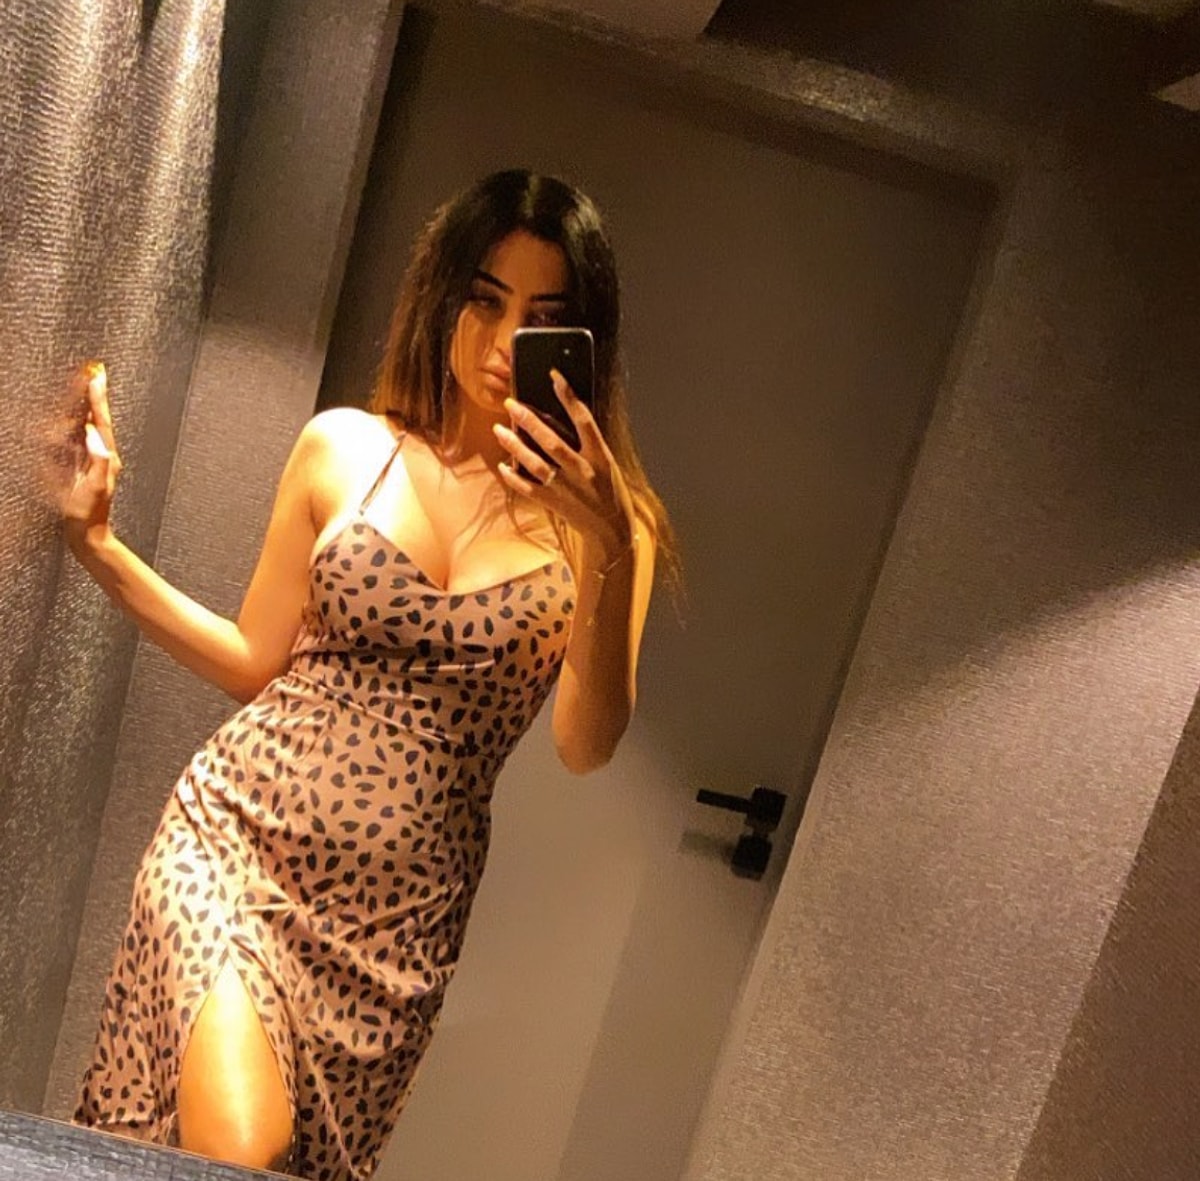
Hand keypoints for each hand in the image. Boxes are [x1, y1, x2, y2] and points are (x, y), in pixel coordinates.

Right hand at [62, 360, 121, 547]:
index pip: (101, 423)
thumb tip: (94, 436)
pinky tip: (76, 419)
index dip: (97, 400)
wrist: (89, 534)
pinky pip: (84, 440)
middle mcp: (104, 457)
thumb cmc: (90, 514)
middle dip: (96, 397)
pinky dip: (80, 425)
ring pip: (92, 427)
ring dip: (89, 407)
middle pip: (99, 420)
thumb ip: (96, 462)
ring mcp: (96, 462)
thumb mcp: (94, 487)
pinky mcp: (87, 468)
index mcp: (106, 458)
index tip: (96, 378)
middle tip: (95, 374)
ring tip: (87, 387)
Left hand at [494, 369, 635, 562]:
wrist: (612, 532)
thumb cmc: (610, 491)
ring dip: (514, 445)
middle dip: (529, 420)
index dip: (568, 396)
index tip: (554, 375)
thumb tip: (556, 417)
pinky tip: (503, 465)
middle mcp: (583, 471)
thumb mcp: (607, 464)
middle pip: (552, 441)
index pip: (584, 419)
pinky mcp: (554, 504)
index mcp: (601, 457)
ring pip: (535, 463)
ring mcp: (566, 489)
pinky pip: (528, 488)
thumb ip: (586, 443)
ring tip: (499, 429)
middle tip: (510, 403)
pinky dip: (514, 477)